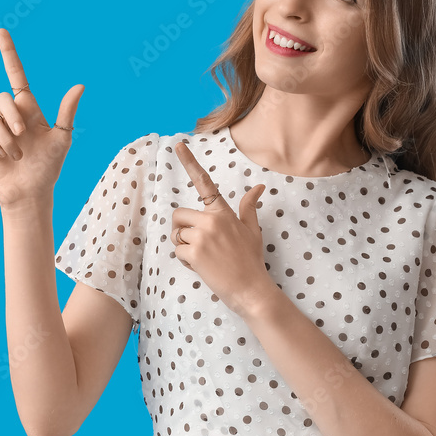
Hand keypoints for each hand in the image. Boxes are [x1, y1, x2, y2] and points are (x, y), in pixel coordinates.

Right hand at [0, 28, 84, 208]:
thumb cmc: (49, 166)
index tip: (2, 31)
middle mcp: (9, 115)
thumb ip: (67, 111)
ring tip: (17, 155)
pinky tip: (3, 157)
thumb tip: (80, 85)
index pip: (16, 75)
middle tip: (24, 134)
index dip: (9, 53)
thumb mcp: (62, 138)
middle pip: (2, 98)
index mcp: (28, 108)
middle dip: (12, 115)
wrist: (32, 192)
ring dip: (7, 139)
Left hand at [171, 141, 274, 317]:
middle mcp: (212, 219)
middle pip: (178, 215)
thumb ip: (248, 207)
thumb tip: (259, 187)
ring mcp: (202, 235)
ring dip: (184, 247)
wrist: (251, 289)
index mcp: (223, 212)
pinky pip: (177, 251)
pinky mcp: (194, 251)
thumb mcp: (252, 231)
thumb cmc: (251, 260)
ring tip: (204, 257)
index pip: (205, 182)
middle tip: (198, 244)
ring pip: (176, 235)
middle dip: (182, 230)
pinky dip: (185, 261)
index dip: (190, 162)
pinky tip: (202, 267)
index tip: (178, 145)